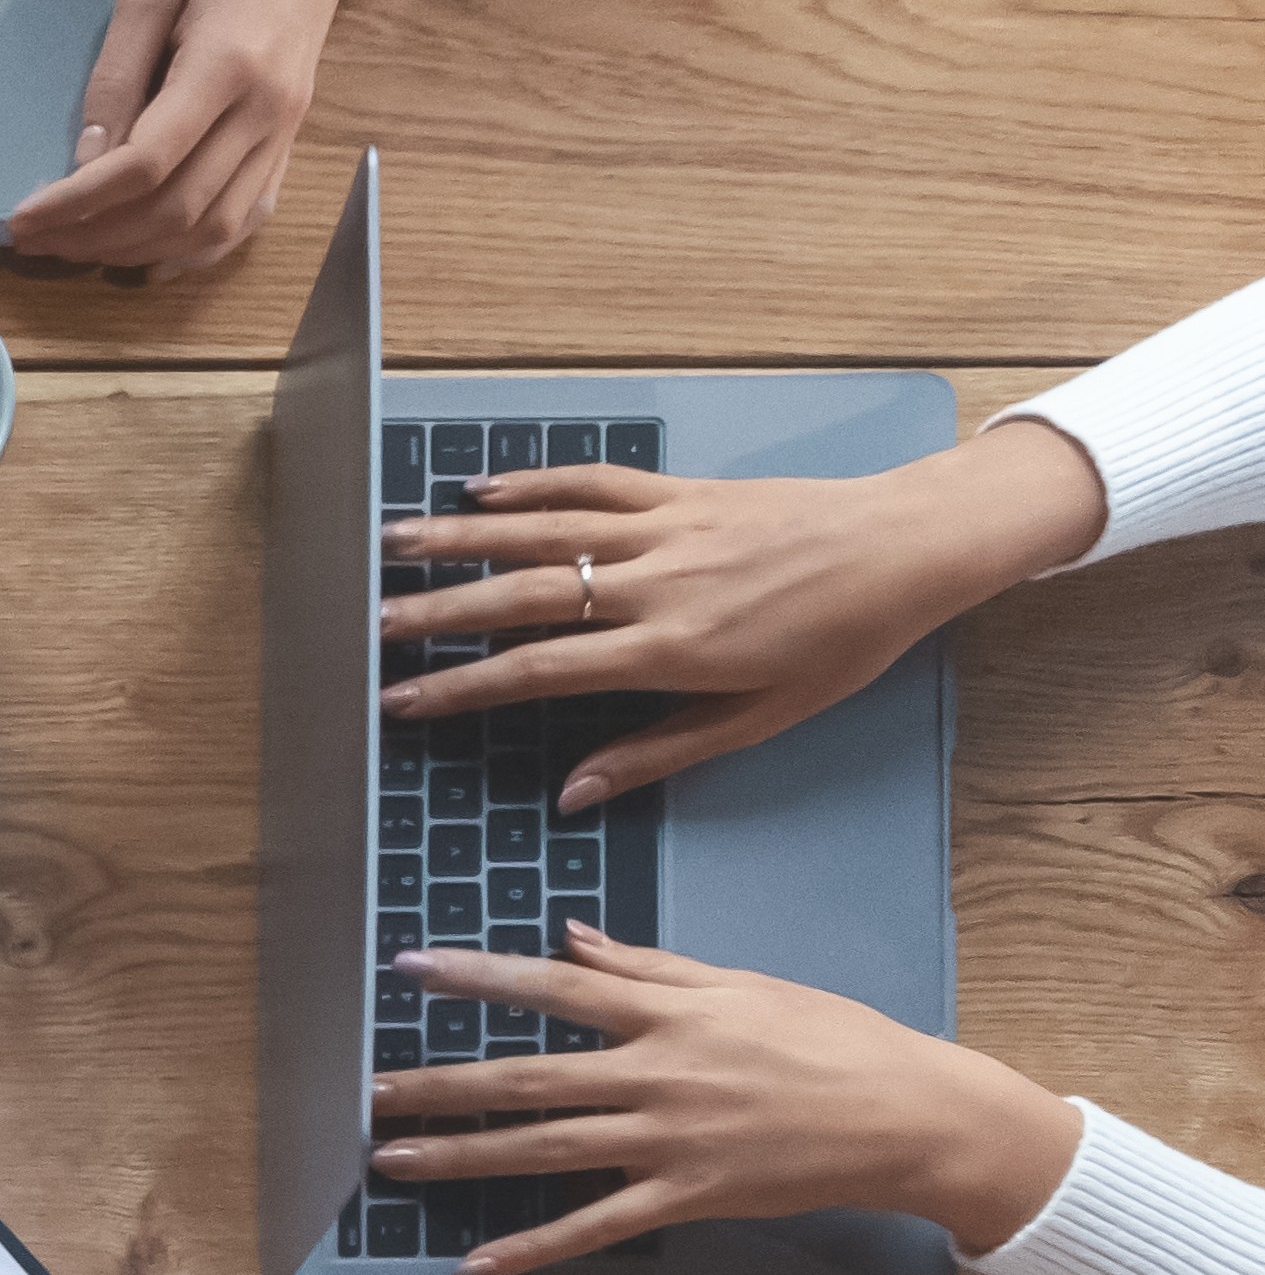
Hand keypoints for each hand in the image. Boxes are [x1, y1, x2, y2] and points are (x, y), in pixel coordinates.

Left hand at [9, 0, 514, 277]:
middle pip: (177, 208)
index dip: (78, 203)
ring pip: (214, 224)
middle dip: (98, 236)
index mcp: (227, 62)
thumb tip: (86, 157)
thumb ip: (117, 73)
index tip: (22, 219)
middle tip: (38, 240)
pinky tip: (151, 257)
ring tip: (79, 248)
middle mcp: (267, 108)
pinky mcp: (294, 131)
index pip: (145, 164)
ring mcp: (287, 126)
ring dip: (140, 249)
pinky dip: (198, 248)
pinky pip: (249, 212)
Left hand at [372, 924, 1082, 1274]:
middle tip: (368, 1092)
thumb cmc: (833, 1040)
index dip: (480, 976)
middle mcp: (657, 1075)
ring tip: (392, 1160)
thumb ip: (648, 965)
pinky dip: (535, 1248)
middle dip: (442, 1085)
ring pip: (545, 1149)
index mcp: (669, 1015)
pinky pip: (597, 1227)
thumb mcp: (741, 984)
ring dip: (463, 1156)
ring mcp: (669, 1140)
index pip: (554, 987)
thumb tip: (571, 934)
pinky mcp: (689, 1197)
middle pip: (528, 1078)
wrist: (910, 1116)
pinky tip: (479, 1264)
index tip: (411, 966)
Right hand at [382, 424, 1107, 811]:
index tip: (404, 699)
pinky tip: (480, 491)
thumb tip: (575, 792)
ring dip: (462, 538)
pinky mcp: (680, 491)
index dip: (463, 687)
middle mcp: (656, 584)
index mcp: (672, 650)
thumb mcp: (761, 719)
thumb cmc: (842, 644)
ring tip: (394, 543)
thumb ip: (659, 751)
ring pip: (543, 530)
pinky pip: (592, 482)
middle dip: (438, 612)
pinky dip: (532, 484)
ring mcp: (665, 529)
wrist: (903, 551)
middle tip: (371, 624)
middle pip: (523, 597)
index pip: (542, 670)